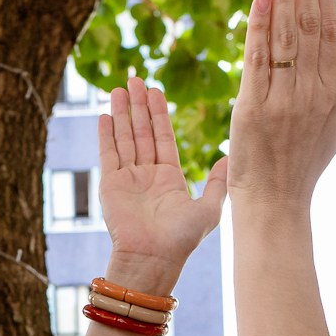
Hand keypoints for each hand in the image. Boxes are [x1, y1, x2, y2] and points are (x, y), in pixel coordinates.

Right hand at [97, 75, 228, 277]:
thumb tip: (230, 157)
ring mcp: (127, 179)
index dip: (159, 114)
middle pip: (141, 132)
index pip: (163, 137)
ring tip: (119, 87)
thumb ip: (217, 183)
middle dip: (138, 105)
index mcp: (169, 178)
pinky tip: (105, 114)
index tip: (156, 90)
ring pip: (124, 137)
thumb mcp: (208, 209)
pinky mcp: (111, 185)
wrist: (153, 258)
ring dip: (121, 112)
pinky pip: (108, 154)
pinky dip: (106, 134)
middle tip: (134, 77)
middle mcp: (147, 175)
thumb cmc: (181, 240)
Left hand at [228, 0, 335, 203]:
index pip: (329, 35)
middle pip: (309, 28)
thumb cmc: (302, 166)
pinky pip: (258, 63)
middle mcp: (309, 95)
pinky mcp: (253, 110)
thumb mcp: (333, 126)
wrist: (274, 204)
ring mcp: (281, 102)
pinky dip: (259, 31)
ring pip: (285, 40)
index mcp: (329, 95)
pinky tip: (261, 0)